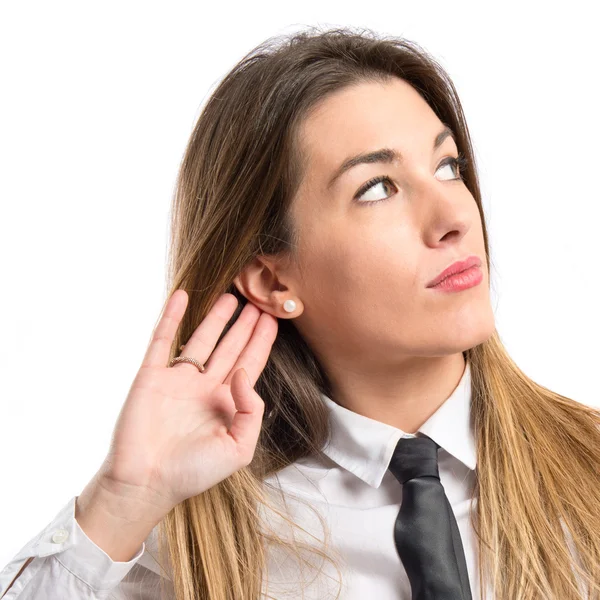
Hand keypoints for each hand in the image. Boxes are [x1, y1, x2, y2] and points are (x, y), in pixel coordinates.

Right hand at [97, 290, 277, 513]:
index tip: (272, 319)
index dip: (261, 342)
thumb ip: (251, 412)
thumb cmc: (193, 473)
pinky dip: (171, 317)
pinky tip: (182, 297)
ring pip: (201, 340)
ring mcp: (178, 380)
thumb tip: (242, 374)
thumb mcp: (238, 449)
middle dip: (244, 325)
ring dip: (216, 317)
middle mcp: (204, 388)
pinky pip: (163, 340)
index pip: (249, 364)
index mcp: (225, 404)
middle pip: (230, 347)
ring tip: (231, 296)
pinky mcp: (152, 376)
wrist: (145, 484)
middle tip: (258, 301)